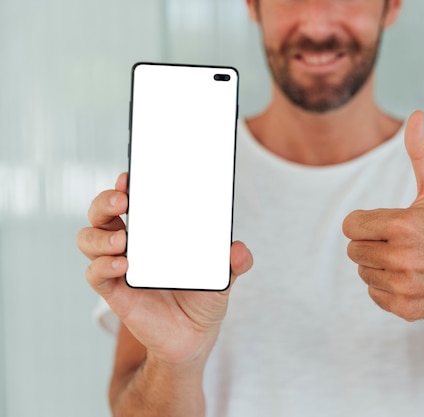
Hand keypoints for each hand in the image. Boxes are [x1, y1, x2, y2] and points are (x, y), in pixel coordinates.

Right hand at [77, 173, 252, 364]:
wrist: (193, 337)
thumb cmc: (204, 297)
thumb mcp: (224, 276)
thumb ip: (234, 262)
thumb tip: (239, 249)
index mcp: (155, 230)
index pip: (133, 199)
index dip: (126, 184)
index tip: (131, 176)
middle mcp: (132, 242)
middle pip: (101, 213)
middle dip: (105, 201)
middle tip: (123, 200)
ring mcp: (119, 265)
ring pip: (88, 238)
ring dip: (100, 236)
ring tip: (124, 240)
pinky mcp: (114, 291)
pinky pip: (95, 273)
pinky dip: (103, 266)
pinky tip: (123, 265)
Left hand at [342, 111, 423, 321]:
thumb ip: (420, 153)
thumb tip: (417, 114)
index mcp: (403, 225)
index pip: (350, 225)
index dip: (365, 223)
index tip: (386, 225)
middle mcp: (401, 256)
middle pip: (354, 250)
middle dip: (371, 243)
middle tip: (399, 243)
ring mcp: (402, 285)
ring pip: (362, 271)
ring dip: (378, 265)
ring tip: (408, 261)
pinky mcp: (404, 307)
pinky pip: (373, 293)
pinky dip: (386, 287)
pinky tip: (410, 279)